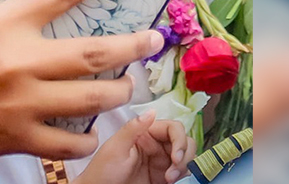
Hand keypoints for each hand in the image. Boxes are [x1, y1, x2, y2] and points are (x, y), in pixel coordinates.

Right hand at [0, 0, 163, 183]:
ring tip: (125, 87)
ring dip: (117, 92)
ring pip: (92, 97)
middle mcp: (16, 60)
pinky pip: (70, 142)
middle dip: (132, 47)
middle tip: (153, 41)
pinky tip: (88, 131)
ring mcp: (19, 103)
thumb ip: (6, 28)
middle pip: (93, 52)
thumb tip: (45, 26)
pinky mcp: (16, 139)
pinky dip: (86, 137)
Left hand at [74, 111, 194, 183]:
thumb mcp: (115, 148)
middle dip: (183, 154)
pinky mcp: (163, 176)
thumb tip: (151, 112)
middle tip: (174, 169)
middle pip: (183, 141)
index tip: (175, 156)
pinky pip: (182, 172)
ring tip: (169, 178)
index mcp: (144, 133)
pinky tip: (169, 181)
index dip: (179, 139)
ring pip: (185, 156)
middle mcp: (155, 145)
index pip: (172, 128)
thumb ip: (133, 129)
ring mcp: (160, 161)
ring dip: (183, 166)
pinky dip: (182, 176)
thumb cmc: (102, 172)